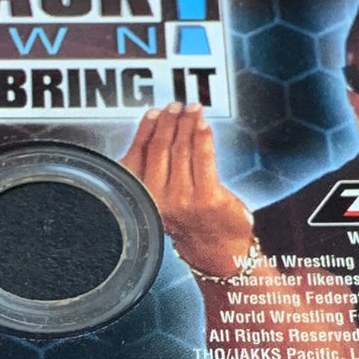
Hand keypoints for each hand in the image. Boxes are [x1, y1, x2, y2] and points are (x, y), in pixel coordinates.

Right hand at [123, 103, 254, 279]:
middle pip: (161, 148)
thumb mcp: (166, 201)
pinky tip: (203, 125)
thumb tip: (163, 134)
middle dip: (169, 121)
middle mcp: (160, 199)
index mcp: (145, 198)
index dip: (147, 128)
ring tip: (192, 109)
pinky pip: (203, 157)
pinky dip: (203, 136)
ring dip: (188, 123)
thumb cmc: (193, 223)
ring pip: (182, 149)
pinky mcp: (208, 197)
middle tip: (176, 106)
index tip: (154, 112)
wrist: (217, 253)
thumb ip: (161, 174)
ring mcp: (184, 199)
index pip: (141, 154)